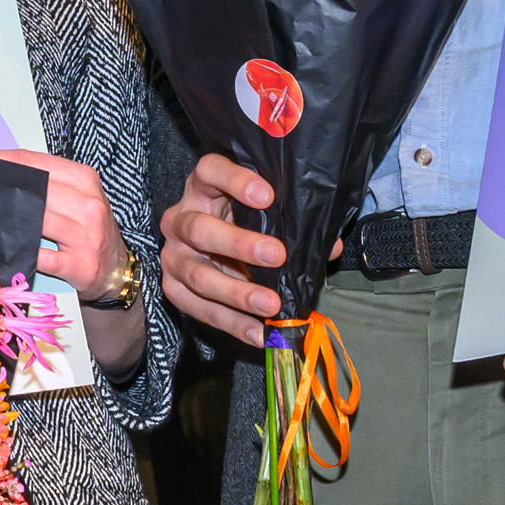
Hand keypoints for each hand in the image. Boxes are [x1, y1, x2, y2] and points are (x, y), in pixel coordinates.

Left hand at [0, 146, 127, 297]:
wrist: (116, 268)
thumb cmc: (88, 227)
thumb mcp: (75, 196)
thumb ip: (43, 180)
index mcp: (84, 179)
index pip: (32, 161)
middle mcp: (89, 205)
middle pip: (32, 189)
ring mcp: (87, 236)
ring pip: (36, 221)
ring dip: (5, 221)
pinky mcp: (81, 265)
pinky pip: (41, 257)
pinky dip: (19, 252)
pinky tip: (0, 248)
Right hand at [161, 152, 290, 345]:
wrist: (206, 251)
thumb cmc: (240, 225)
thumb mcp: (261, 217)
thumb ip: (291, 225)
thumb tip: (331, 246)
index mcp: (202, 189)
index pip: (210, 172)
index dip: (234, 181)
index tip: (267, 196)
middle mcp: (180, 219)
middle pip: (199, 229)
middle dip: (239, 244)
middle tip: (276, 254)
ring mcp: (173, 256)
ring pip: (198, 274)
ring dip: (237, 293)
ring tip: (271, 304)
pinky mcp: (173, 288)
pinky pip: (199, 309)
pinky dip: (232, 323)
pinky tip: (259, 332)